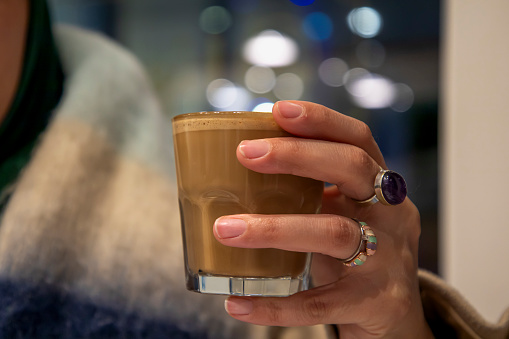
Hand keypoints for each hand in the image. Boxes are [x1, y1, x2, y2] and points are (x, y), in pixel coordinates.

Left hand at [213, 101, 432, 337]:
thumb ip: (310, 193)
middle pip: (353, 170)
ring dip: (274, 228)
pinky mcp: (375, 302)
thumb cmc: (355, 253)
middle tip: (246, 154)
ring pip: (333, 233)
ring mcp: (388, 259)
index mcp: (381, 188)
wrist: (395, 316)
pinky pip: (321, 304)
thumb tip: (238, 168)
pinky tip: (237, 303)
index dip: (322, 121)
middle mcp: (392, 215)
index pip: (359, 140)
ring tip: (225, 229)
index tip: (277, 110)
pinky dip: (275, 305)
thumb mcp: (344, 215)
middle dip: (298, 156)